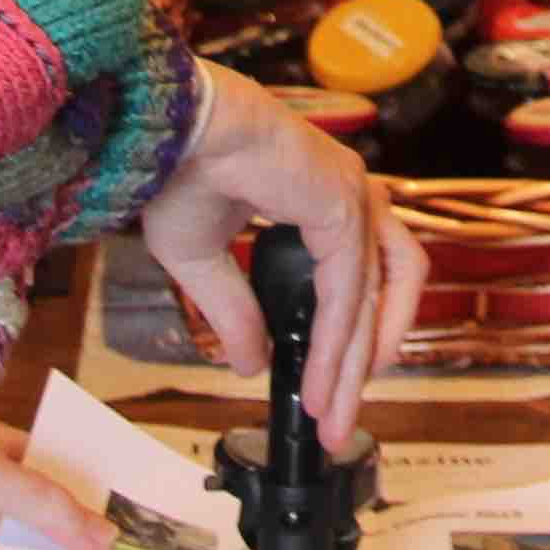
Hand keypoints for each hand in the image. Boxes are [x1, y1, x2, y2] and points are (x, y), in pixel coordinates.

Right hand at [133, 64, 429, 437]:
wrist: (165, 130)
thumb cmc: (175, 170)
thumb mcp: (202, 260)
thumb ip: (236, 311)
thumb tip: (251, 363)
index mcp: (321, 195)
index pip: (357, 275)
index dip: (343, 339)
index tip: (321, 396)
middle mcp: (348, 192)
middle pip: (384, 289)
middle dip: (361, 362)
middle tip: (337, 418)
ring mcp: (351, 195)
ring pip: (378, 293)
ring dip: (359, 359)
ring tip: (337, 410)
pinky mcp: (342, 206)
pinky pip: (348, 292)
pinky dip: (336, 343)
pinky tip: (319, 381)